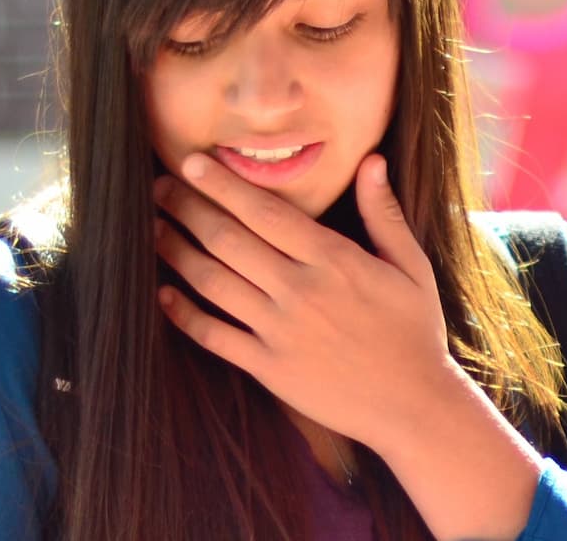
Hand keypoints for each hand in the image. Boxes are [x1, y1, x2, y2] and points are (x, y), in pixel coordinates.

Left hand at [153, 152, 454, 445]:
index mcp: (332, 259)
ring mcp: (279, 330)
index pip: (264, 212)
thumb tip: (371, 159)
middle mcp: (299, 290)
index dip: (223, 185)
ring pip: (213, 282)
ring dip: (176, 251)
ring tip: (153, 228)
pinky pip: (214, 336)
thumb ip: (383, 212)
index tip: (193, 163)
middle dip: (188, 208)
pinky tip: (163, 293)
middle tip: (159, 187)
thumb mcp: (411, 266)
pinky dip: (184, 314)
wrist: (413, 406)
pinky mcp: (268, 367)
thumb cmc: (413, 331)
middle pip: (228, 239)